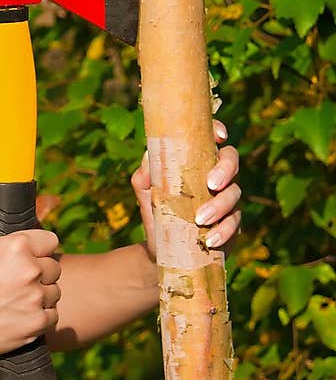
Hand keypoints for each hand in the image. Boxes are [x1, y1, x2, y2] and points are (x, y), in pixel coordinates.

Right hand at [0, 226, 61, 357]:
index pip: (50, 241)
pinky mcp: (37, 322)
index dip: (40, 248)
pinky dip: (40, 315)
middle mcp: (31, 270)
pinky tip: (22, 313)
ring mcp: (35, 297)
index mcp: (17, 246)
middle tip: (21, 280)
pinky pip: (52, 314)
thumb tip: (8, 231)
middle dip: (41, 272)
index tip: (34, 256)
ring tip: (19, 299)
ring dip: (41, 294)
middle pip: (54, 267)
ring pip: (54, 291)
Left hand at [131, 119, 241, 260]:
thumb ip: (144, 176)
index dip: (218, 131)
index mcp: (197, 163)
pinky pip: (235, 224)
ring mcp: (226, 200)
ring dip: (220, 206)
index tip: (220, 136)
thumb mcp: (145, 193)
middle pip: (232, 162)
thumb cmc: (156, 212)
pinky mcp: (231, 225)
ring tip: (200, 220)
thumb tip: (148, 157)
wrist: (159, 249)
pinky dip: (224, 231)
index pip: (212, 140)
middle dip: (225, 170)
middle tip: (211, 184)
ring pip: (235, 193)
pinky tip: (210, 240)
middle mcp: (216, 177)